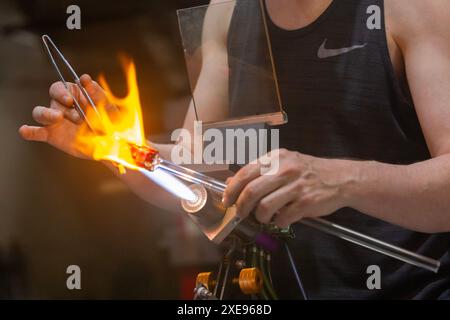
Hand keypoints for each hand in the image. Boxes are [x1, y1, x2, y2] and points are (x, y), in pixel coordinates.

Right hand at [19, 74, 111, 158]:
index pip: (61, 87)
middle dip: (62, 105)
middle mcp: (63, 106)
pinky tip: (25, 130)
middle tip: (78, 117)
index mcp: (75, 95)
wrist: (111, 145)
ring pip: (40, 112)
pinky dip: (29, 131)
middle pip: (52, 99)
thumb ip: (97, 94)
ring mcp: (56, 121)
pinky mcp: (53, 135)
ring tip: (58, 119)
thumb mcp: (109, 108)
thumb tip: (84, 78)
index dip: (62, 92)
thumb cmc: (111, 122)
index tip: (70, 100)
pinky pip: (37, 132)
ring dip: (47, 114)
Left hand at [222, 149, 357, 227]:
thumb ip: (257, 172)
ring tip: (264, 217)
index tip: (227, 201)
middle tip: (241, 213)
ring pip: (265, 207)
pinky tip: (282, 217)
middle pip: (251, 191)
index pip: (245, 173)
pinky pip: (283, 217)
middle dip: (241, 207)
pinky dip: (279, 221)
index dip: (232, 189)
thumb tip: (230, 183)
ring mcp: (296, 186)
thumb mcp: (282, 164)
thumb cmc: (307, 171)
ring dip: (260, 216)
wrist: (341, 178)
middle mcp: (285, 169)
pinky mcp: (306, 202)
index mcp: (276, 158)